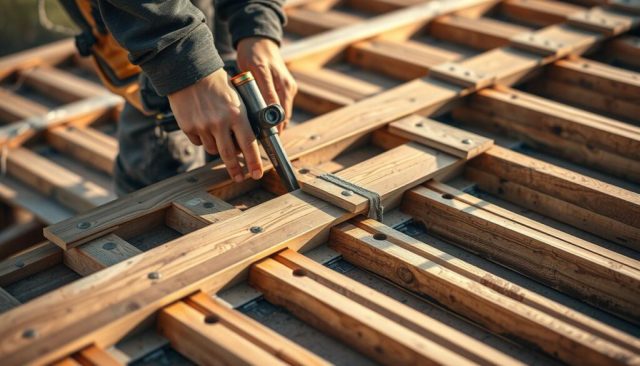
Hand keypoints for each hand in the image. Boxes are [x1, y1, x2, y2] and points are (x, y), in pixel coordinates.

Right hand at [167, 67, 262, 181]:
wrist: (189, 72)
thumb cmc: (217, 84)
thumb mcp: (236, 98)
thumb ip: (242, 119)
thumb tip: (248, 142)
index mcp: (236, 114)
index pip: (249, 144)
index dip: (254, 162)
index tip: (257, 174)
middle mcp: (220, 122)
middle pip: (230, 155)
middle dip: (236, 169)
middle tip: (240, 177)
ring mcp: (202, 126)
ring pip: (213, 150)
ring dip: (218, 148)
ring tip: (217, 133)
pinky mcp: (188, 127)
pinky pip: (199, 142)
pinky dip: (203, 138)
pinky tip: (203, 124)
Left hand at [237, 37, 296, 131]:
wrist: (260, 41)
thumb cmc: (252, 54)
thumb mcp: (252, 70)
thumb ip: (262, 90)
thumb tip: (267, 111)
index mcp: (279, 82)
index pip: (278, 112)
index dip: (273, 128)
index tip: (266, 140)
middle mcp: (287, 86)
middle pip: (284, 116)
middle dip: (276, 129)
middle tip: (264, 142)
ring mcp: (289, 87)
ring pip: (285, 112)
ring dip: (278, 124)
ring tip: (266, 136)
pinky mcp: (290, 87)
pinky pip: (284, 106)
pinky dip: (278, 115)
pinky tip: (269, 122)